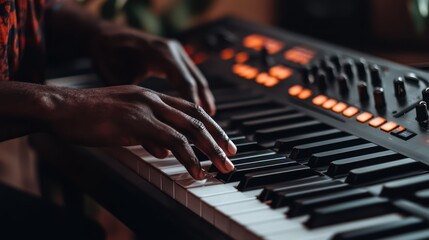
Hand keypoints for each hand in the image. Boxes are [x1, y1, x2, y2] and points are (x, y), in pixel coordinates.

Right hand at [48, 85, 235, 179]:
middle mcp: (153, 98)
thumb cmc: (88, 116)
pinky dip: (187, 158)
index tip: (223, 141)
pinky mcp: (135, 121)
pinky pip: (170, 140)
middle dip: (218, 138)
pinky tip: (195, 170)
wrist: (60, 107)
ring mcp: (145, 108)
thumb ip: (147, 133)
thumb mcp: (124, 123)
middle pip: (197, 118)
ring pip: (189, 129)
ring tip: (222, 167)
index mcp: (151, 96)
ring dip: (209, 150)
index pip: (190, 109)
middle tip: (232, 156)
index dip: (211, 125)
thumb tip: (164, 150)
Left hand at [90, 23, 215, 115]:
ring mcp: (175, 51)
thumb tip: (150, 124)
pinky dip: (196, 92)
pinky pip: (190, 76)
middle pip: (196, 80)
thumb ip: (134, 100)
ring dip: (203, 99)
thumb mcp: (115, 76)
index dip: (192, 105)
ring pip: (196, 78)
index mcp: (159, 52)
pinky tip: (198, 108)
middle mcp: (171, 49)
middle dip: (203, 104)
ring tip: (208, 121)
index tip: (196, 124)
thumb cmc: (106, 53)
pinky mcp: (175, 56)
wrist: (106, 34)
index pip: (184, 82)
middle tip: (208, 125)